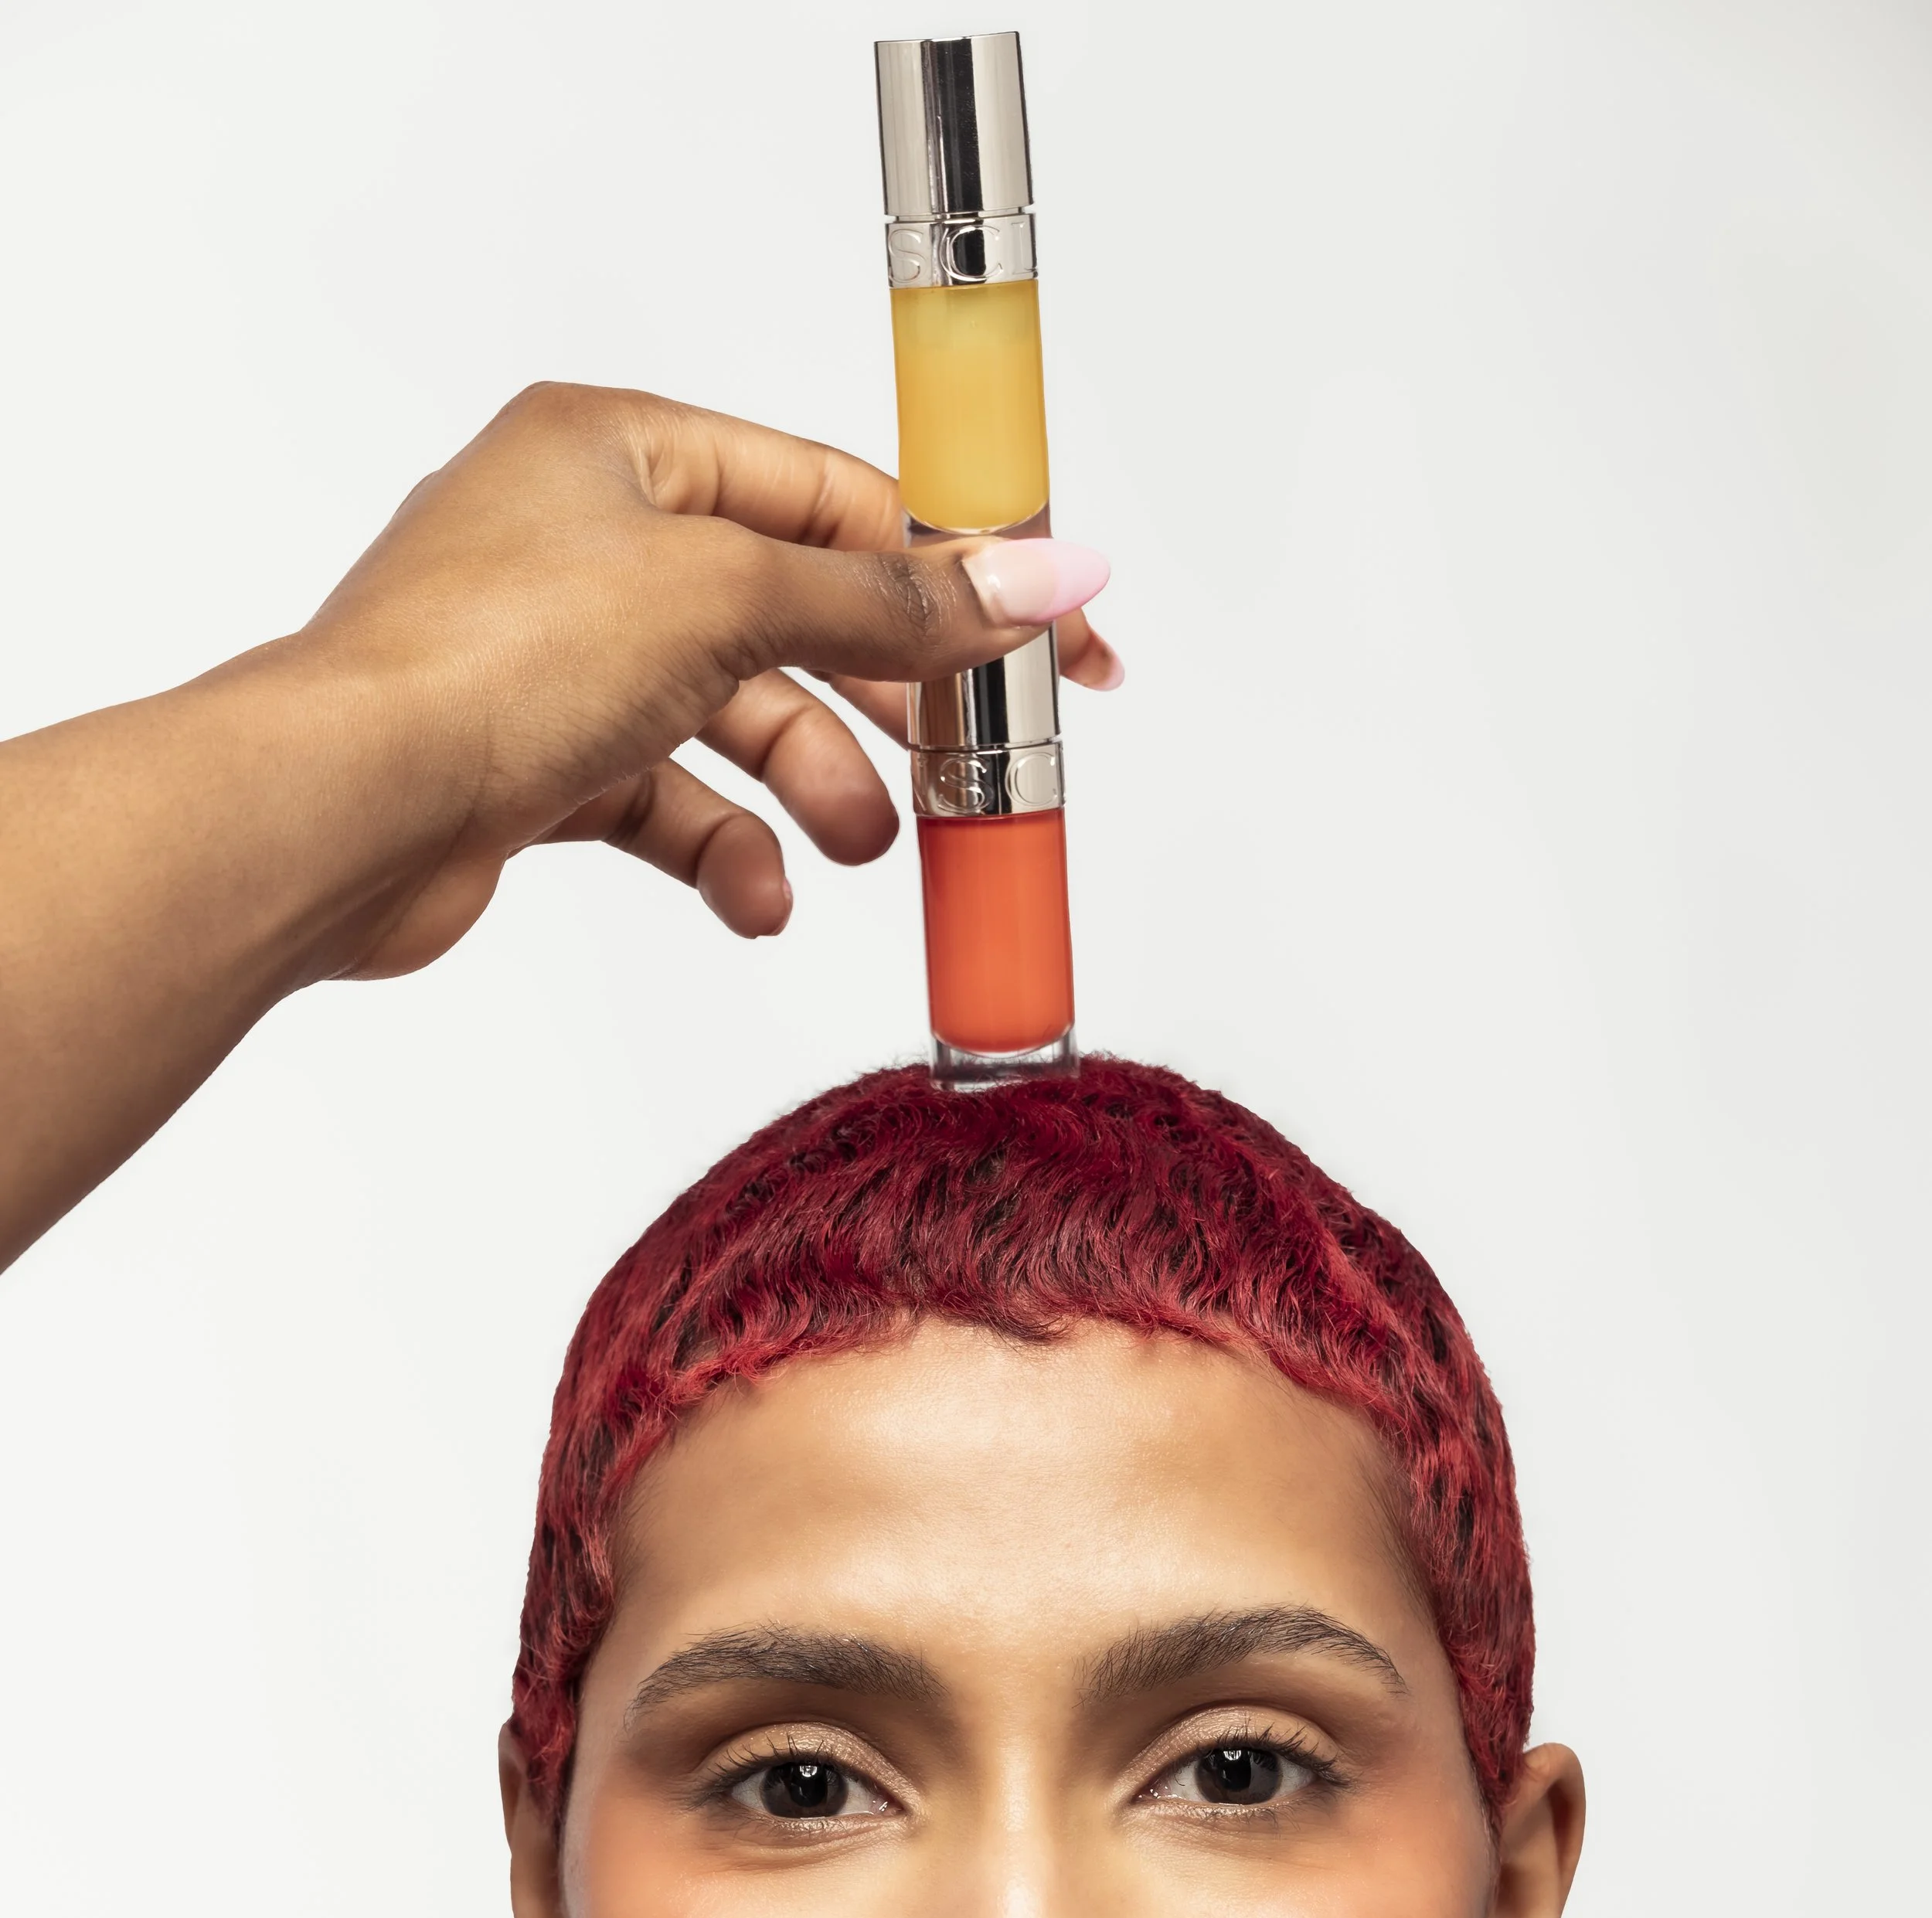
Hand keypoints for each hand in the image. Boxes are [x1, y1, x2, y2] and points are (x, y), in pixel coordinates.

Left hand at [0, 382, 1114, 1264]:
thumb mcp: (730, 600)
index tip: (1044, 637)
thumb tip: (1038, 576)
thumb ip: (892, 601)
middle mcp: (585, 543)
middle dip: (879, 702)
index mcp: (620, 450)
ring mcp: (557, 659)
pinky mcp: (538, 766)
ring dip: (809, 788)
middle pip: (789, 615)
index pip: (829, 496)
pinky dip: (724, 849)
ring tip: (859, 847)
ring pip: (732, 719)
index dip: (949, 567)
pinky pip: (668, 803)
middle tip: (966, 766)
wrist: (341, 812)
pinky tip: (757, 897)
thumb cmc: (487, 662)